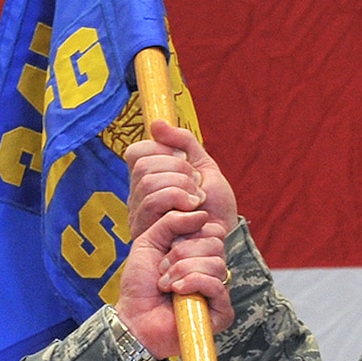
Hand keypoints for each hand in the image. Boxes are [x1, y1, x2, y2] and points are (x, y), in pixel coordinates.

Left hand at [116, 212, 234, 356]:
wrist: (133, 319)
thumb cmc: (140, 285)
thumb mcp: (148, 241)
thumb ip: (171, 221)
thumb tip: (202, 214)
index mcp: (200, 252)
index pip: (213, 229)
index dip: (188, 233)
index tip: (166, 248)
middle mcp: (212, 269)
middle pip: (216, 243)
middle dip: (181, 253)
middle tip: (162, 269)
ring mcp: (218, 290)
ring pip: (216, 263)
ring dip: (182, 270)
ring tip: (166, 284)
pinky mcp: (222, 311)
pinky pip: (217, 284)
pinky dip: (193, 283)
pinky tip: (176, 292)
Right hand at [127, 121, 239, 240]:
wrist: (225, 236)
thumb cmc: (214, 206)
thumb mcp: (204, 166)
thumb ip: (183, 142)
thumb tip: (156, 124)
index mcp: (147, 179)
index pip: (136, 152)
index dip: (162, 150)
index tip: (186, 162)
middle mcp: (137, 196)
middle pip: (143, 165)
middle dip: (178, 169)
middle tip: (196, 184)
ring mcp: (138, 214)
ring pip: (148, 182)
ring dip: (181, 185)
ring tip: (197, 199)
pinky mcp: (145, 231)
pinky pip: (153, 201)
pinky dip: (179, 198)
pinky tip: (192, 211)